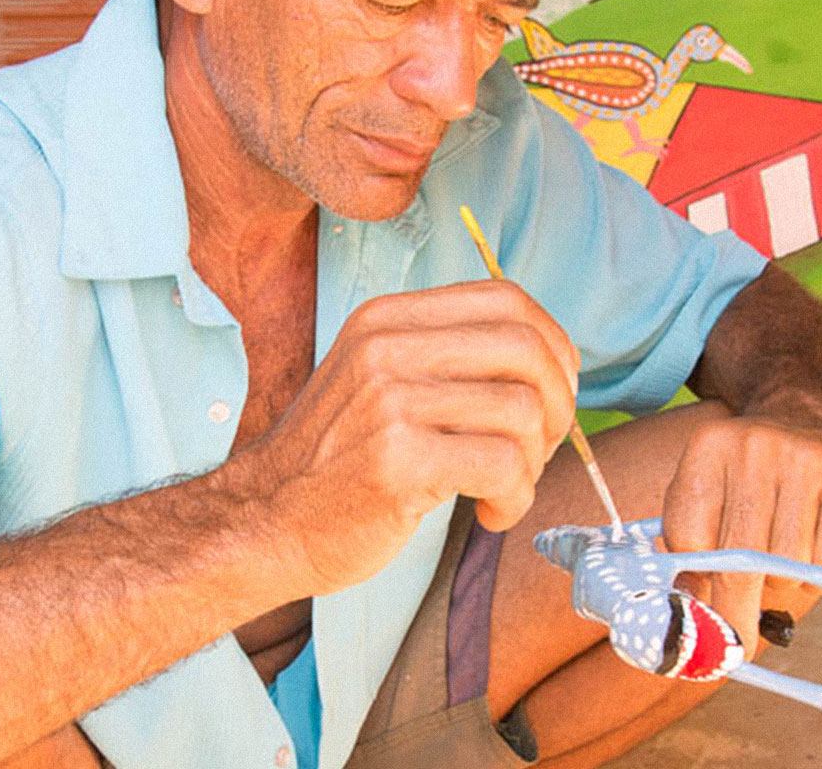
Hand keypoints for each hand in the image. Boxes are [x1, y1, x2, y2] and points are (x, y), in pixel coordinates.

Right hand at [247, 279, 578, 597]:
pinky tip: (490, 512)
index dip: (552, 343)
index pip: (505, 298)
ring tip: (506, 486)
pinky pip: (503, 465)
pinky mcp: (397, 460)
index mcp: (388, 318)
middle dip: (558, 403)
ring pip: (521, 410)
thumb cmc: (338, 459)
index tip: (555, 389)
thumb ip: (446, 355)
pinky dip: (516, 497)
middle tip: (541, 447)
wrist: (262, 522)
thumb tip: (551, 359)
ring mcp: (389, 401)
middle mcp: (387, 347)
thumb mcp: (378, 378)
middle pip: (525, 347)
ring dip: (534, 460)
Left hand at [660, 393, 821, 656]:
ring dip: (781, 588)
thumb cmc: (745, 471)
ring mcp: (805, 459)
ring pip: (788, 566)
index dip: (694, 582)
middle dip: (734, 612)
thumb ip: (687, 540)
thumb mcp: (706, 487)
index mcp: (709, 446)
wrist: (806, 415)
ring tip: (777, 569)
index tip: (698, 619)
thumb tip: (687, 605)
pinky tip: (809, 551)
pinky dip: (818, 577)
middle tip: (735, 646)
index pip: (690, 535)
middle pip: (739, 557)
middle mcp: (754, 447)